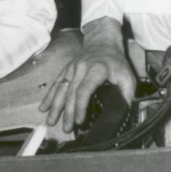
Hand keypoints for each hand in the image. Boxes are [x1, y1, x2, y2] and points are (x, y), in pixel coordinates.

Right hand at [39, 18, 135, 133]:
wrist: (102, 42)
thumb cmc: (116, 62)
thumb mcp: (127, 76)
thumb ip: (126, 95)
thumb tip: (123, 113)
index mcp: (96, 70)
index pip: (84, 90)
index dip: (80, 106)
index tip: (79, 121)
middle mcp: (80, 68)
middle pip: (70, 93)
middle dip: (67, 112)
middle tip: (66, 129)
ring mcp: (71, 68)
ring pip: (60, 89)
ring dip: (55, 106)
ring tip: (50, 121)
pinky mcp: (66, 70)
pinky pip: (56, 84)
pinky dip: (49, 96)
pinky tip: (43, 107)